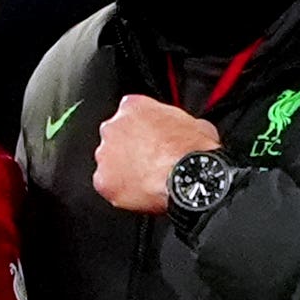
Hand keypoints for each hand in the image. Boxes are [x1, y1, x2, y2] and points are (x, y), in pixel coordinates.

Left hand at [93, 95, 220, 212]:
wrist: (190, 177)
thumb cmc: (192, 151)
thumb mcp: (195, 123)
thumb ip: (178, 122)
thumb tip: (187, 130)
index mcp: (133, 106)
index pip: (130, 112)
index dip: (143, 128)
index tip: (151, 138)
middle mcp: (113, 127)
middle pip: (115, 137)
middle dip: (129, 149)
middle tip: (149, 161)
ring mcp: (105, 154)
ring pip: (109, 162)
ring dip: (123, 169)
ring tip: (146, 179)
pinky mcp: (103, 180)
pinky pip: (107, 186)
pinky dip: (120, 190)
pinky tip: (138, 192)